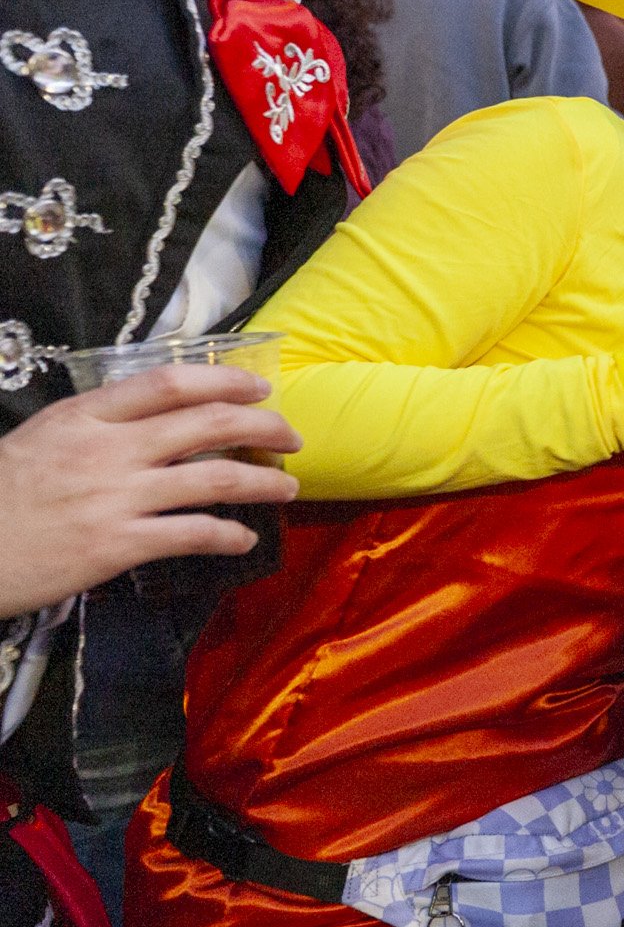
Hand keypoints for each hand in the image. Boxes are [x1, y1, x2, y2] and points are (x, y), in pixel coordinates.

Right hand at [0, 366, 301, 617]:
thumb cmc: (1, 496)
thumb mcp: (41, 440)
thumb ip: (96, 427)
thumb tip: (154, 423)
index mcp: (85, 416)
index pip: (169, 383)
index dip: (225, 381)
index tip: (258, 388)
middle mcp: (107, 449)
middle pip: (206, 422)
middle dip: (263, 425)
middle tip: (291, 437)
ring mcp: (116, 497)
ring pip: (215, 477)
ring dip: (263, 481)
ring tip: (287, 487)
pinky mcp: (118, 545)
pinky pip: (194, 534)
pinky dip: (230, 535)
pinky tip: (246, 540)